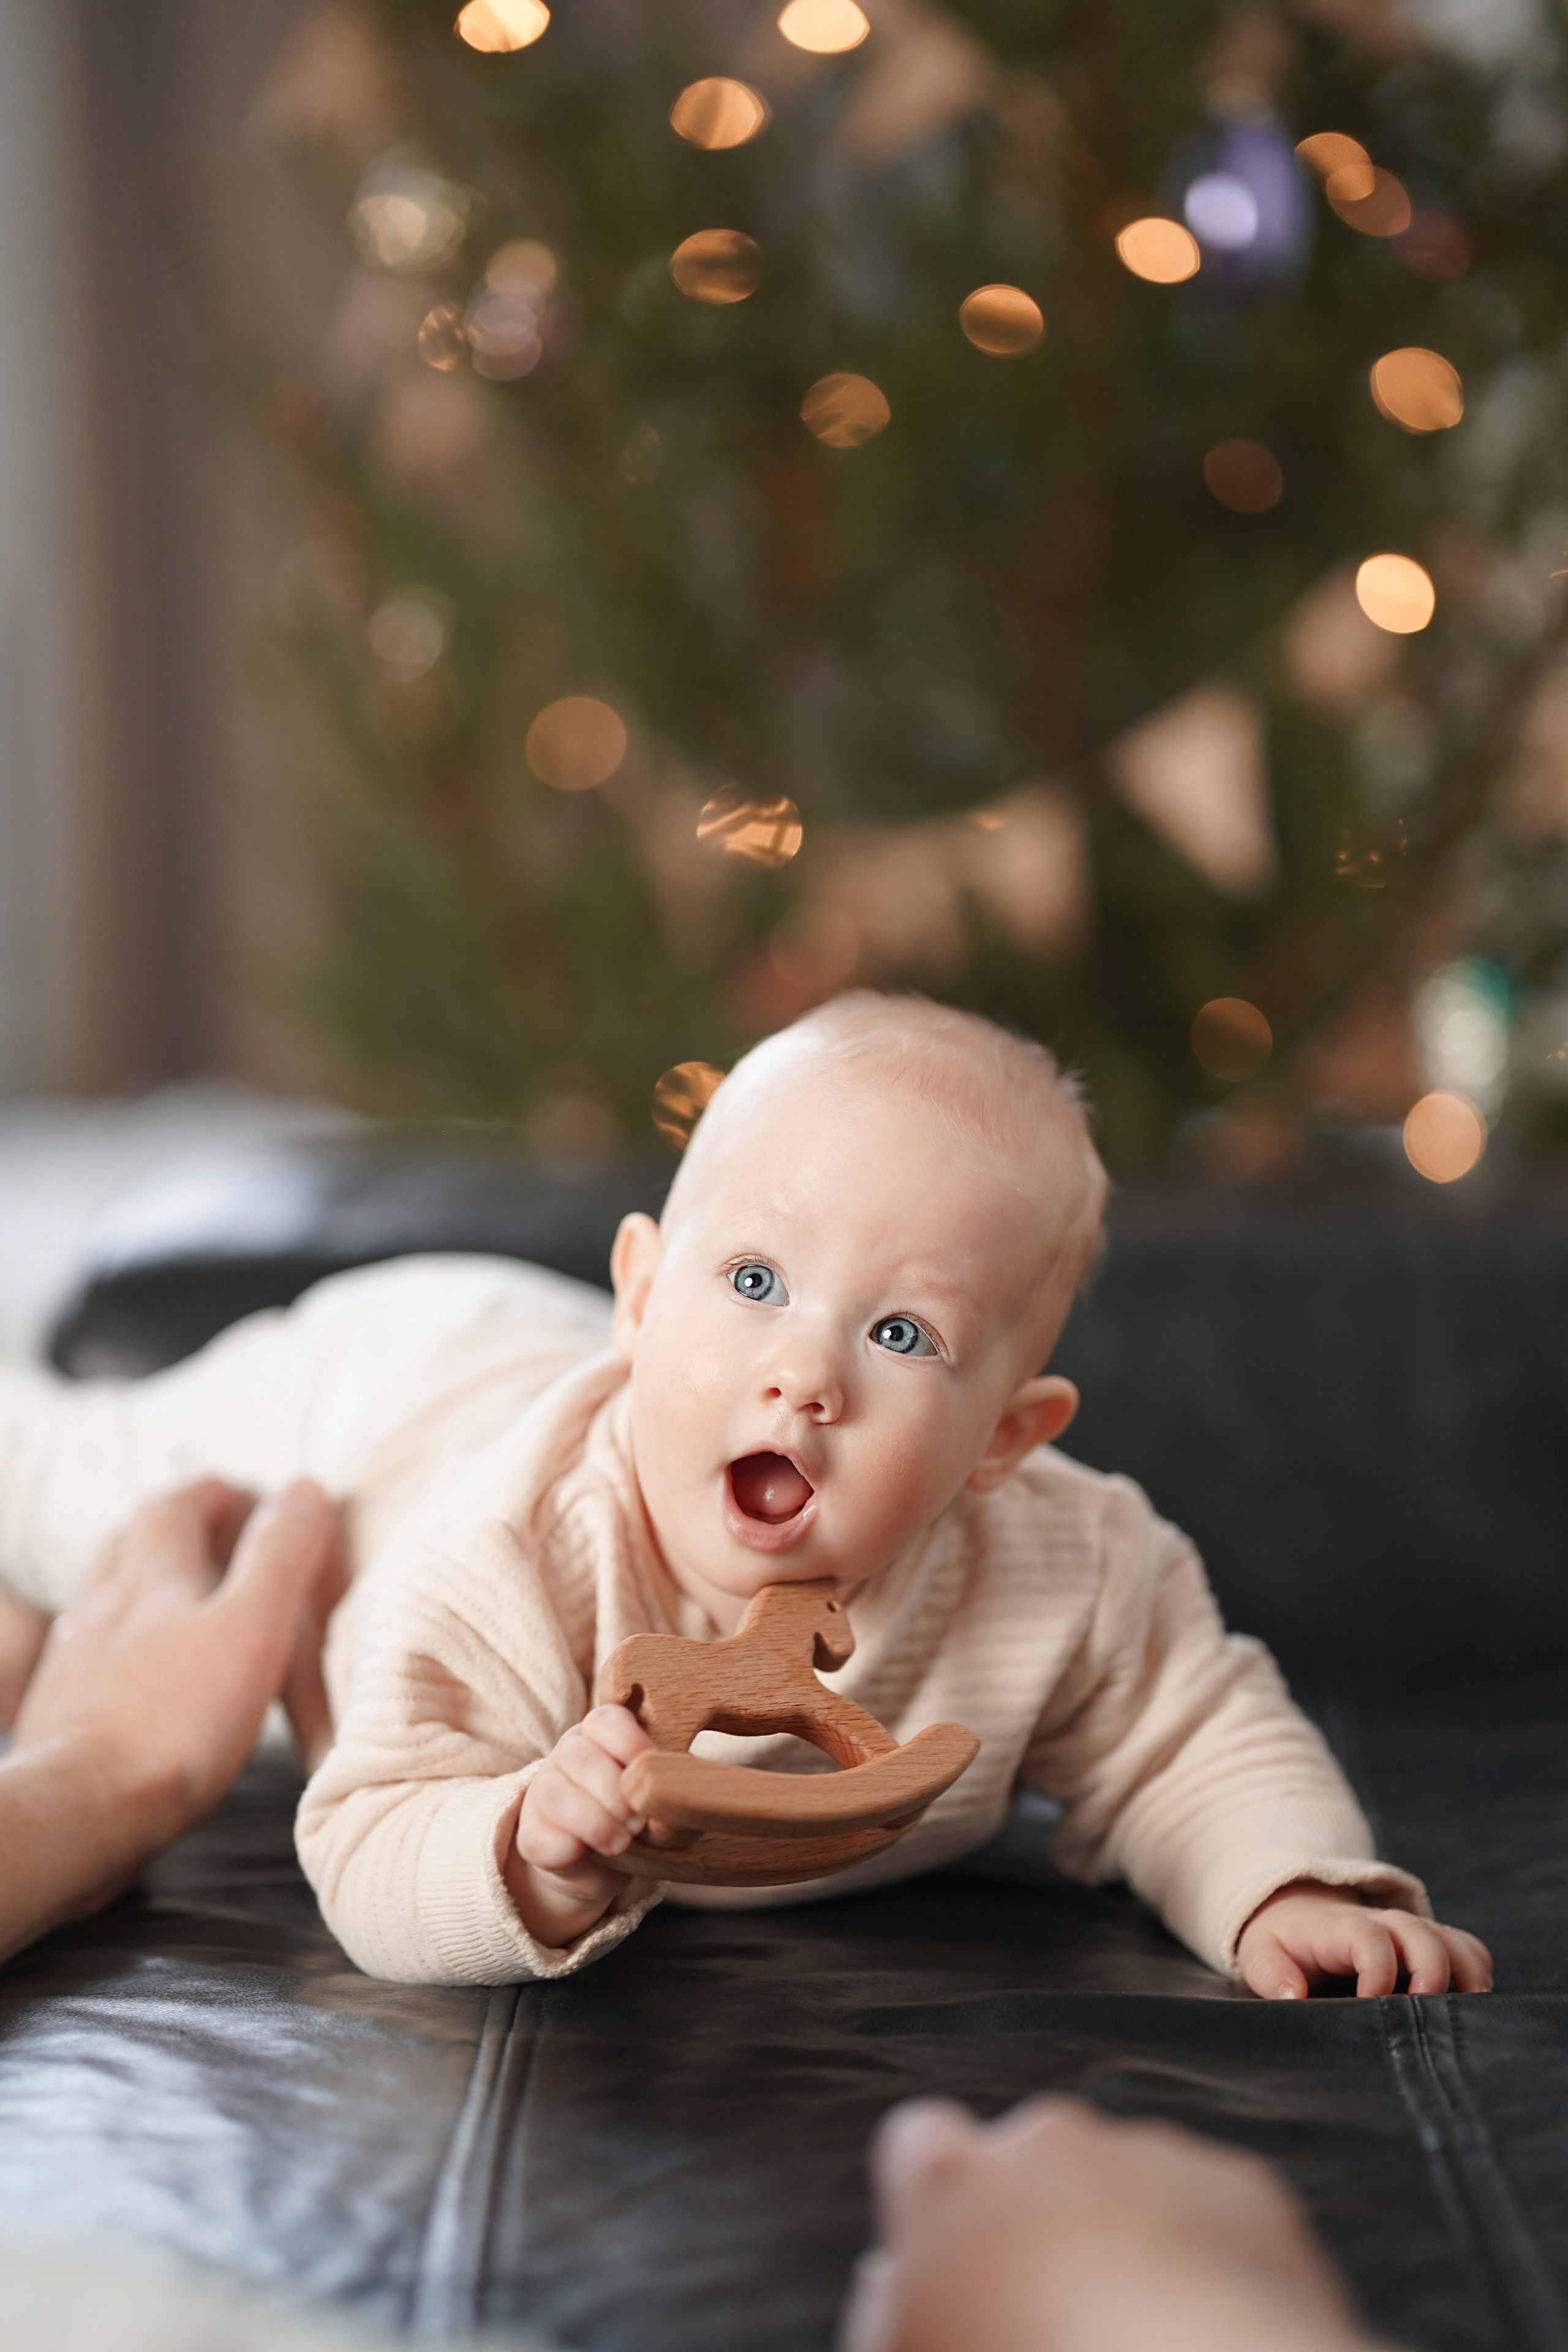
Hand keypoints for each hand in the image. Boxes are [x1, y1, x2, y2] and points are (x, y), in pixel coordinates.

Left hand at [12, 1478, 339, 1842]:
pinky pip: (88, 1654)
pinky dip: (117, 1643)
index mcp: (153, 1576)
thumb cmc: (172, 1724)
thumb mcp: (253, 1628)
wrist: (81, 1810)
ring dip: (139, 1582)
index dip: (216, 1495)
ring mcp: (75, 1658)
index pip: (179, 1507)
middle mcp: (104, 1605)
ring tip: (172, 1594)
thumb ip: (279, 1556)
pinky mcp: (62, 1709)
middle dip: (172, 1528)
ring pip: (104, 1596)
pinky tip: (135, 1670)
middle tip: (208, 1533)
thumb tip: (303, 1490)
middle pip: (131, 1542)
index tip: (248, 1499)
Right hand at [507, 1703, 653, 1946]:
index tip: (650, 1768)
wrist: (603, 1864)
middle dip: (614, 1791)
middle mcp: (569, 1754)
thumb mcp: (660, 1801)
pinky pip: (537, 1836)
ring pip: (554, 1793)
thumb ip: (669, 1791)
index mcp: (603, 1735)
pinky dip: (566, 1847)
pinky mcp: (530, 1835)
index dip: (630, 1742)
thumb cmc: (641, 1820)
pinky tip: (587, 1854)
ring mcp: (544, 1791)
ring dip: (593, 1820)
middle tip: (639, 1822)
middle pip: (581, 1757)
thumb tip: (684, 1795)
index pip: (607, 1720)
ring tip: (621, 1843)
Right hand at [841, 2095, 1377, 2351]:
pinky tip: (1201, 2336)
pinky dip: (1204, 2258)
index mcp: (953, 2181)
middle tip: (1052, 2319)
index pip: (917, 2140)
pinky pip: (1209, 2211)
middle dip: (1037, 2219)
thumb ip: (885, 2309)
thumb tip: (892, 2283)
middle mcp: (1051, 2142)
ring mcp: (1151, 2155)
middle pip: (1027, 2159)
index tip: (952, 2256)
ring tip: (1137, 2341)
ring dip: (1123, 2235)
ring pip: (1123, 2181)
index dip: (933, 2198)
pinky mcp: (1242, 2187)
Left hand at [1237, 1882, 1493, 1999]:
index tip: (1370, 2003)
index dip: (1377, 1969)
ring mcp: (1410, 1931)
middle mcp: (1382, 1923)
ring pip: (1453, 1940)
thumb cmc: (1283, 1941)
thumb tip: (1292, 1996)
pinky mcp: (1428, 1941)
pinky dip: (1477, 1972)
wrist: (1299, 1909)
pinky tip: (1469, 2005)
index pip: (1368, 1937)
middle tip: (1422, 2013)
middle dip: (1431, 1972)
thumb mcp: (1261, 1954)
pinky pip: (1466, 1947)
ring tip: (1459, 2014)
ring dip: (1465, 1974)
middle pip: (1420, 1935)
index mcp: (1339, 1927)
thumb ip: (1272, 1974)